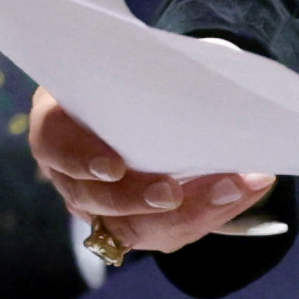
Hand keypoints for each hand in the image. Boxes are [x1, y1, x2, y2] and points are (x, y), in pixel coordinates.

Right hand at [29, 93, 272, 253]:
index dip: (80, 160)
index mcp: (56, 122)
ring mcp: (98, 205)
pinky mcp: (133, 223)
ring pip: (132, 227)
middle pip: (92, 200)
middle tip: (175, 194)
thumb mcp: (123, 65)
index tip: (115, 167)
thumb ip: (141, 70)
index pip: (54, 145)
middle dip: (138, 200)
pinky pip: (166, 233)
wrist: (140, 98)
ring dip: (191, 211)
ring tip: (238, 186)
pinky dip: (211, 212)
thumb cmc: (128, 75)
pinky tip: (244, 190)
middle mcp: (69, 172)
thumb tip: (195, 76)